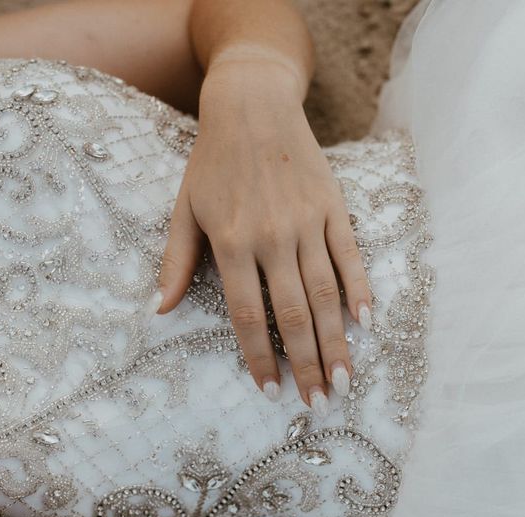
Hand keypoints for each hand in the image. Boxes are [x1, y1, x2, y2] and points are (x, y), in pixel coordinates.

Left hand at [154, 58, 371, 414]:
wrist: (252, 105)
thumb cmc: (212, 162)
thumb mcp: (184, 209)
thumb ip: (175, 262)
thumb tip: (158, 311)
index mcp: (232, 243)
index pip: (249, 315)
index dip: (260, 357)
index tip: (271, 390)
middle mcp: (272, 237)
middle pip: (294, 314)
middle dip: (307, 364)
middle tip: (317, 402)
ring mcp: (307, 223)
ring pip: (327, 294)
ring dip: (337, 341)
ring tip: (344, 379)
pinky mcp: (333, 208)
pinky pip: (350, 257)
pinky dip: (359, 290)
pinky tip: (366, 322)